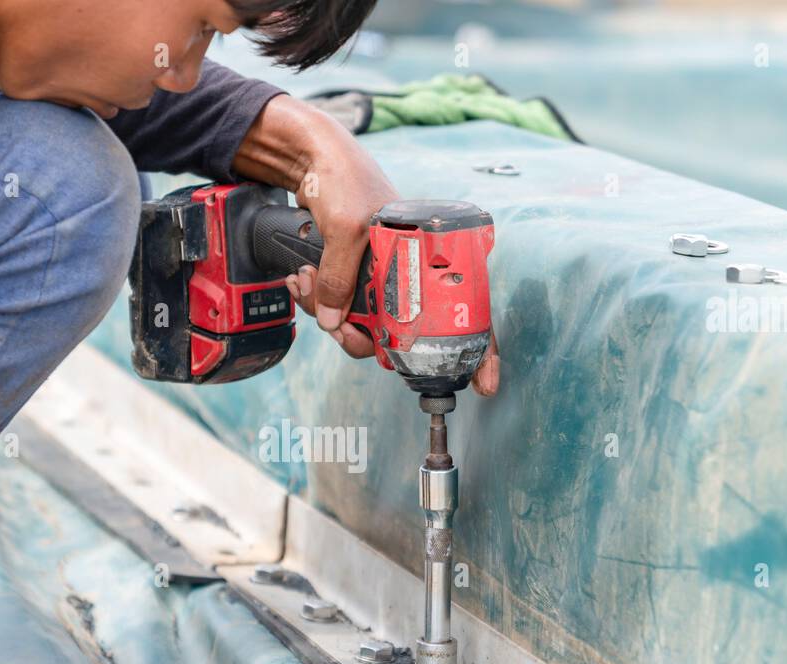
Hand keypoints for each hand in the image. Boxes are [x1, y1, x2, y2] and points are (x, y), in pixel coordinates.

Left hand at [234, 95, 499, 394]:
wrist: (312, 156)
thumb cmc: (346, 178)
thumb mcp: (348, 228)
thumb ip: (341, 279)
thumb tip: (337, 323)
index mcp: (430, 254)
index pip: (465, 310)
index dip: (479, 351)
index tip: (485, 384)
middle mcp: (411, 271)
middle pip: (405, 332)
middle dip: (366, 338)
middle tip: (342, 331)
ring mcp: (382, 276)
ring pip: (366, 324)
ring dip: (331, 316)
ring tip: (306, 283)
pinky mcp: (354, 275)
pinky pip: (340, 306)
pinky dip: (317, 300)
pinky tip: (300, 279)